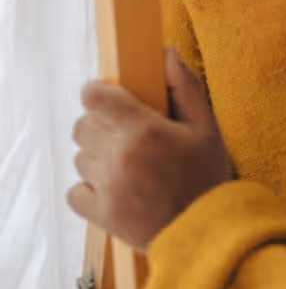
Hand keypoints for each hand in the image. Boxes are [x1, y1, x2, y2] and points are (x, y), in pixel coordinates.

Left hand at [67, 49, 234, 251]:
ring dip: (97, 155)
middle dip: (99, 124)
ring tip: (125, 162)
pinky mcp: (101, 215)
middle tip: (124, 132)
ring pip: (80, 157)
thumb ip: (185, 87)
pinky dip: (88, 187)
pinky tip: (113, 186)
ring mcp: (108, 188)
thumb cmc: (207, 178)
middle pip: (82, 126)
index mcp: (144, 130)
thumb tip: (168, 54)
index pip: (94, 98)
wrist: (205, 235)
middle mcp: (120, 157)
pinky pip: (75, 191)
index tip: (108, 97)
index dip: (97, 93)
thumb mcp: (206, 128)